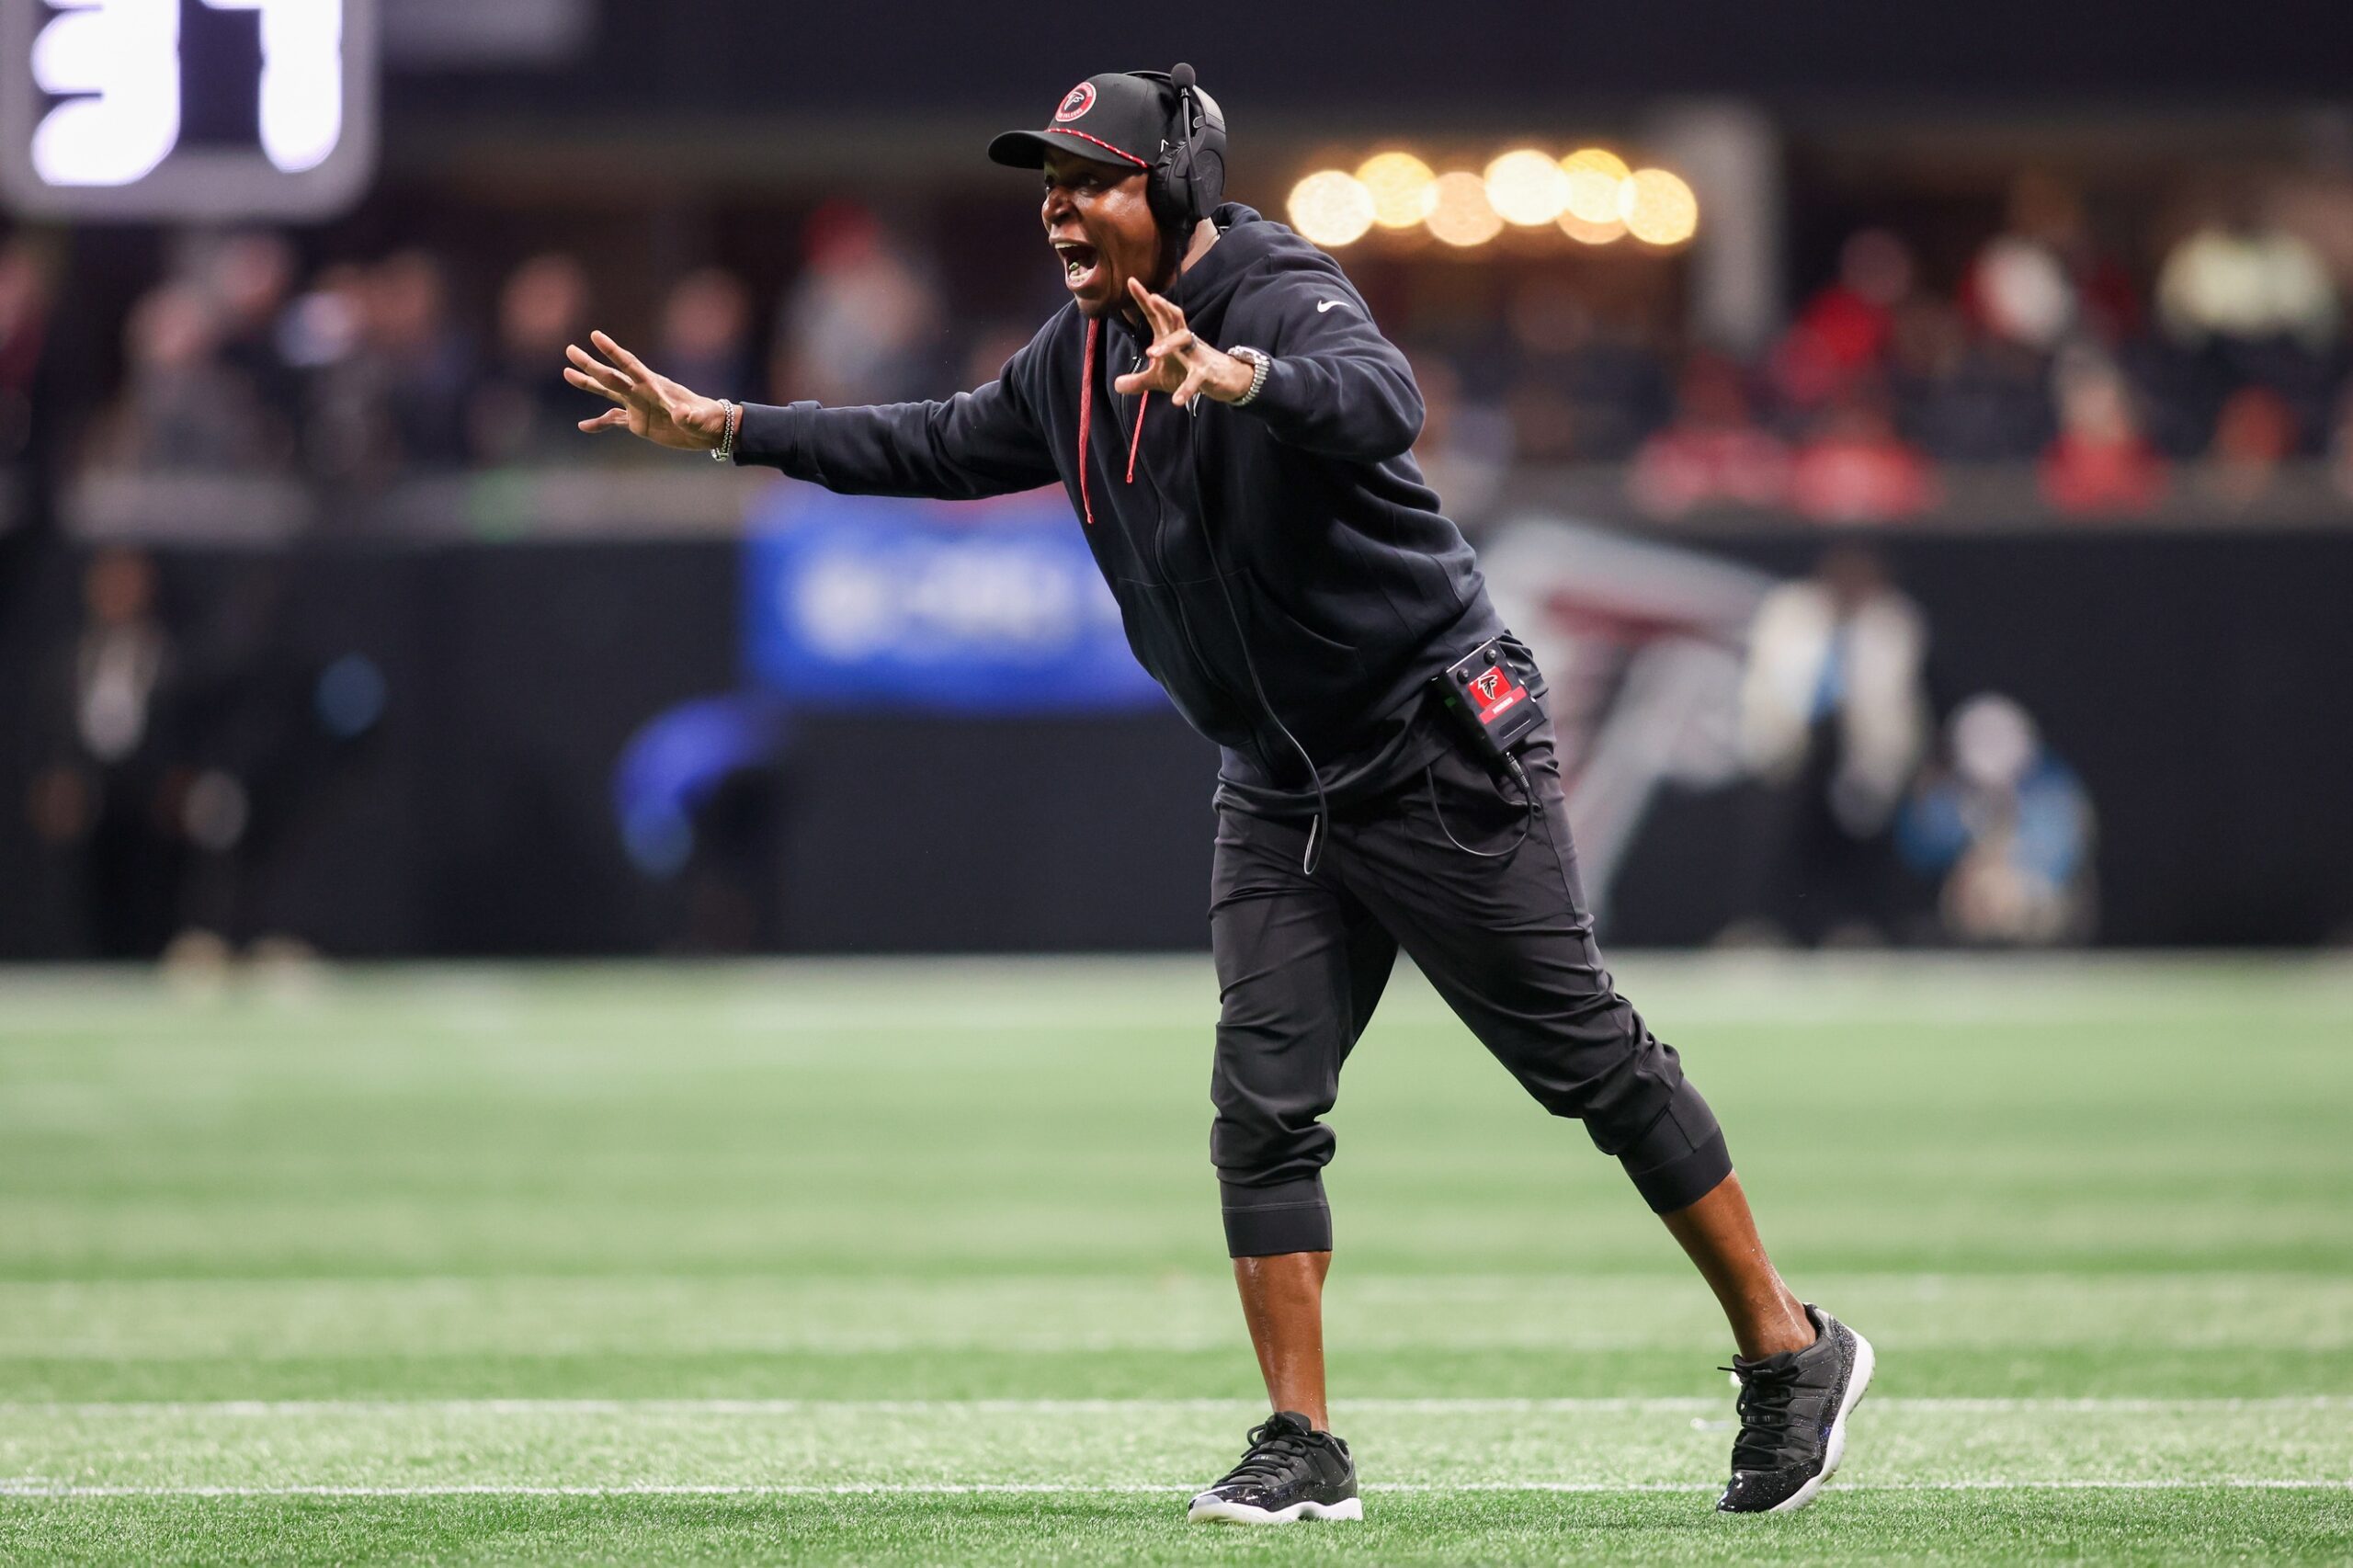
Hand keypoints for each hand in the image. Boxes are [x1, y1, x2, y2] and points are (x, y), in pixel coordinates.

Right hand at [564, 331, 729, 450]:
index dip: (612, 351)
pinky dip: (599, 423)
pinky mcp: (639, 422)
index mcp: (654, 387)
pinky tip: (583, 426)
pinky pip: (614, 420)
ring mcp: (639, 407)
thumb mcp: (700, 419)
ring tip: (567, 373)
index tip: (595, 336)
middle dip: (591, 364)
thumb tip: (681, 414)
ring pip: (608, 392)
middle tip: (569, 349)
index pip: (629, 365)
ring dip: (588, 384)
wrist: (711, 430)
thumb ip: (689, 416)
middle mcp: (642, 393)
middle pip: (611, 376)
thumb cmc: (708, 421)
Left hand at [1111, 278, 1255, 407]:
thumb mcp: (1159, 379)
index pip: (1155, 316)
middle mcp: (1183, 340)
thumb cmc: (1188, 372)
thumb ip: (1138, 381)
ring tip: (1151, 353)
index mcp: (1169, 337)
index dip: (1144, 299)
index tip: (1131, 281)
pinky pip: (1196, 377)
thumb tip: (1116, 384)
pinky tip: (1176, 400)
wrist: (1223, 381)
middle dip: (1164, 307)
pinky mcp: (1206, 372)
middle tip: (1153, 297)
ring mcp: (1196, 354)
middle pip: (1174, 318)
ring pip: (1184, 340)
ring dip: (1169, 345)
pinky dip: (1187, 388)